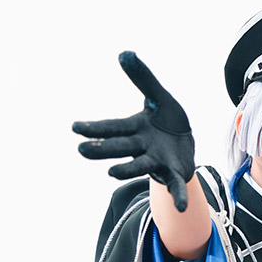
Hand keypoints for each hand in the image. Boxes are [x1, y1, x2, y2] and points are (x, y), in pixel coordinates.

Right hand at [74, 52, 195, 210]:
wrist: (187, 142)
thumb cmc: (166, 120)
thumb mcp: (158, 96)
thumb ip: (143, 78)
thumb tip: (124, 53)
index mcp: (134, 130)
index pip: (112, 128)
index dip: (94, 128)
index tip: (75, 127)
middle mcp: (141, 148)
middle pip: (120, 148)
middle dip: (102, 149)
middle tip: (81, 150)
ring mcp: (157, 162)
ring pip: (140, 166)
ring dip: (127, 170)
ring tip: (112, 174)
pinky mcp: (175, 173)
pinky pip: (176, 186)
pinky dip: (178, 196)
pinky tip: (181, 208)